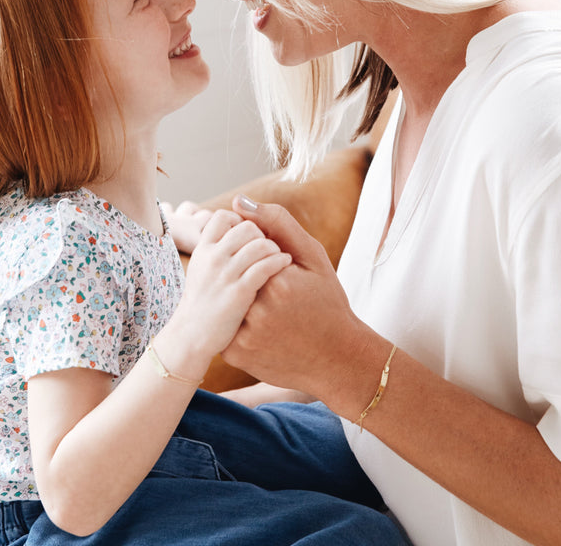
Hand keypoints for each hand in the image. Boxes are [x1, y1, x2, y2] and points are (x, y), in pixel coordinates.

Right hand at [161, 209, 291, 375]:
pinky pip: (265, 266)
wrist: (192, 335)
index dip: (241, 221)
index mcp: (204, 249)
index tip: (249, 237)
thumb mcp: (202, 267)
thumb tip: (232, 219)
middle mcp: (212, 258)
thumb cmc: (203, 300)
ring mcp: (225, 275)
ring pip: (259, 244)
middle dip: (262, 234)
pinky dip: (280, 261)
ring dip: (274, 248)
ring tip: (279, 257)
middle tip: (267, 249)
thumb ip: (216, 245)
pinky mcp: (239, 293)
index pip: (224, 216)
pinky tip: (285, 264)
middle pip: (247, 227)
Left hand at [222, 196, 366, 395]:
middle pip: (235, 276)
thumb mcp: (312, 257)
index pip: (246, 250)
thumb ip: (278, 223)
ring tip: (269, 311)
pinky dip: (234, 321)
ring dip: (239, 299)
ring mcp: (245, 336)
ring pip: (227, 300)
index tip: (281, 275)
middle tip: (276, 297)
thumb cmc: (327, 302)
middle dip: (249, 279)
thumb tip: (239, 201)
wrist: (337, 358)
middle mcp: (258, 309)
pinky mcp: (236, 354)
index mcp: (276, 280)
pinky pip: (223, 325)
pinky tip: (260, 326)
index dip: (260, 258)